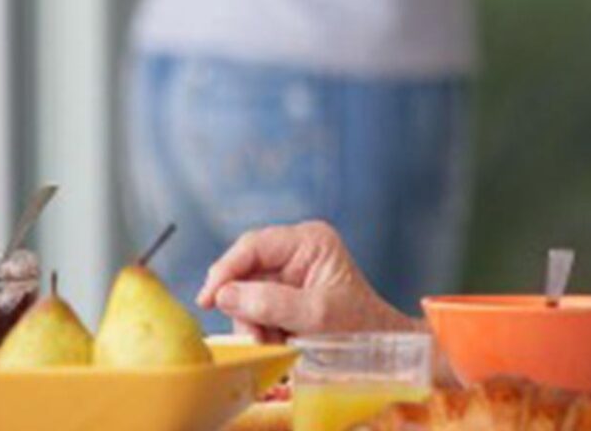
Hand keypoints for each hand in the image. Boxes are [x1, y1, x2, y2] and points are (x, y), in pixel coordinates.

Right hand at [197, 222, 415, 342]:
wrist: (381, 350)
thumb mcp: (316, 315)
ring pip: (246, 296)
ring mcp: (288, 275)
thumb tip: (225, 294)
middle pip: (245, 272)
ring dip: (255, 325)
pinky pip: (256, 312)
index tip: (209, 298)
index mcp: (309, 241)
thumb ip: (271, 302)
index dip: (226, 270)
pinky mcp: (283, 297)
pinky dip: (262, 332)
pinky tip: (280, 342)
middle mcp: (296, 252)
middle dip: (245, 308)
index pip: (254, 245)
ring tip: (279, 343)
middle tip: (256, 337)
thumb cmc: (360, 326)